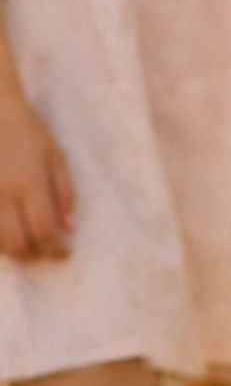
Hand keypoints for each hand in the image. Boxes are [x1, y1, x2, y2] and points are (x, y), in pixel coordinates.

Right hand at [0, 90, 73, 258]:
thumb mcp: (55, 155)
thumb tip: (69, 228)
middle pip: (18, 243)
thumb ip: (64, 191)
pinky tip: (10, 233)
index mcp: (30, 181)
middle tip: (47, 251)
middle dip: (36, 254)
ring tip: (31, 244)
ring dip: (16, 251)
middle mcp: (4, 195)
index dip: (56, 249)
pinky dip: (0, 241)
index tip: (65, 253)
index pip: (45, 229)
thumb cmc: (28, 131)